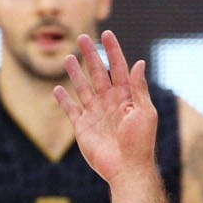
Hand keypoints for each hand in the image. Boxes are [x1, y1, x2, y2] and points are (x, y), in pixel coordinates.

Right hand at [52, 30, 156, 185]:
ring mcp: (95, 113)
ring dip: (75, 72)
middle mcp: (109, 101)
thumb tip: (139, 62)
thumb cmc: (140, 142)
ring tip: (68, 57)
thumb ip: (138, 88)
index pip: (118, 67)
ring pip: (82, 87)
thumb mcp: (145, 112)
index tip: (107, 33)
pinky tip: (58, 89)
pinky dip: (63, 99)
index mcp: (126, 96)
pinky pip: (70, 109)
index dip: (113, 50)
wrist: (127, 168)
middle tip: (82, 37)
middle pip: (97, 72)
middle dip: (90, 54)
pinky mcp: (82, 126)